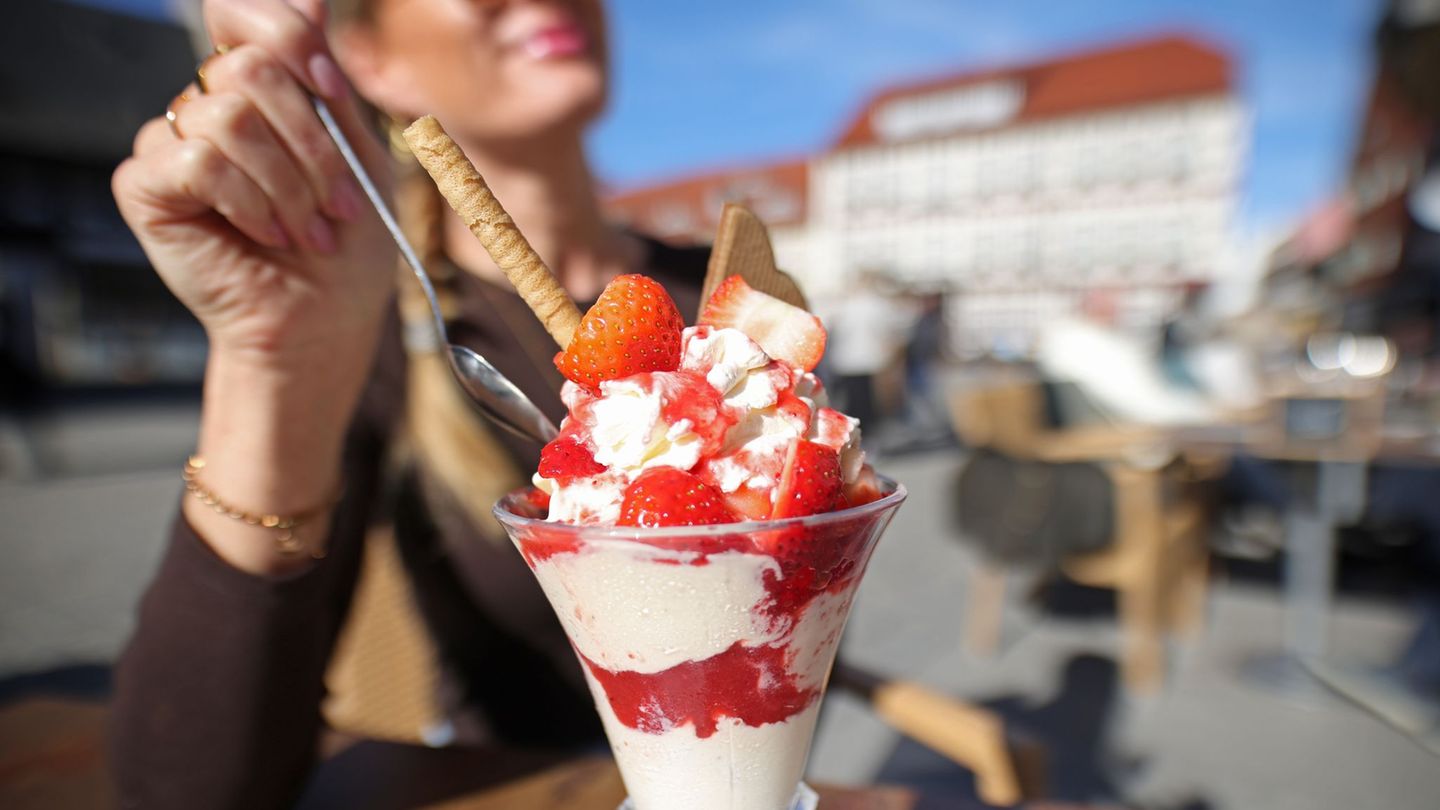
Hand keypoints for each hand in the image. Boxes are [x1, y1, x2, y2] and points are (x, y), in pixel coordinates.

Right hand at [113, 0, 393, 373]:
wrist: (322, 321)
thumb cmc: (346, 246)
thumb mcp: (358, 153)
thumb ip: (327, 81)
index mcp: (256, 90)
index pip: (245, 15)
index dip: (291, 39)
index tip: (332, 91)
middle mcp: (205, 105)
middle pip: (249, 66)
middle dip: (311, 142)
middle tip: (337, 204)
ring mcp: (169, 142)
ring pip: (229, 114)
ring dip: (288, 183)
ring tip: (306, 230)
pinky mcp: (144, 185)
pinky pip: (197, 158)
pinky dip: (248, 201)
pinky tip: (265, 235)